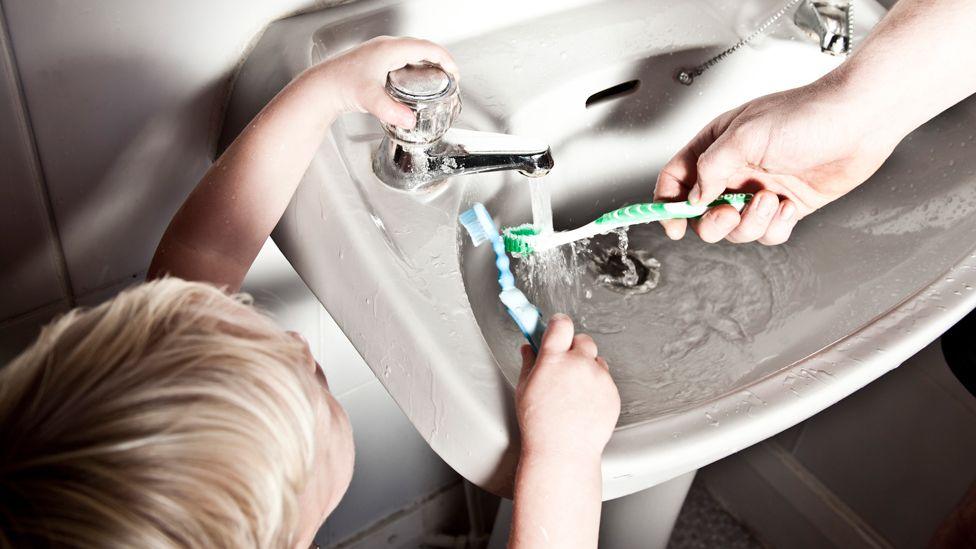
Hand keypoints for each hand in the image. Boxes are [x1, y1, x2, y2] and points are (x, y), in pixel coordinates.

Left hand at [318, 35, 458, 128]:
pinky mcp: (374, 61)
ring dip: (426, 63)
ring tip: (436, 78)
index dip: (445, 59)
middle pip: (421, 48)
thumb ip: (391, 111)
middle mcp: (386, 47)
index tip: (455, 72)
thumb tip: (410, 120)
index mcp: (390, 49)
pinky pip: (401, 59)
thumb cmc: (341, 86)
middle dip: (438, 61)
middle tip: (449, 77)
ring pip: (411, 52)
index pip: (426, 48)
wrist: (321, 87)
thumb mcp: (370, 100)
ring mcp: (379, 53)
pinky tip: (413, 82)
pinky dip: (414, 67)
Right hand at [515, 314, 620, 460]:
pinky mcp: (612, 392)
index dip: (558, 326)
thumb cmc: (540, 424)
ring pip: (597, 360)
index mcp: (554, 359)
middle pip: (583, 339)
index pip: (561, 324)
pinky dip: (597, 386)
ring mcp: (598, 378)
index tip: (555, 330)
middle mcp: (579, 364)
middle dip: (574, 348)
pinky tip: (584, 403)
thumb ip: (529, 362)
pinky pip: (606, 379)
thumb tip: (529, 347)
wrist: (563, 452)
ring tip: (574, 391)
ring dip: (587, 367)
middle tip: (564, 366)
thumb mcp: (524, 389)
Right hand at [653, 80, 901, 244]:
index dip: (668, 204)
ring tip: (772, 201)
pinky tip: (791, 205)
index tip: (673, 224)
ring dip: (752, 222)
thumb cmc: (808, 114)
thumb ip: (711, 168)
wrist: (860, 121)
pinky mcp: (786, 206)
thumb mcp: (745, 136)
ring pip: (735, 229)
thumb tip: (693, 199)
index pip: (676, 179)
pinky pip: (767, 233)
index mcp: (716, 146)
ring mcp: (759, 190)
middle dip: (714, 221)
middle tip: (729, 212)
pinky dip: (776, 227)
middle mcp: (735, 170)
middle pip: (702, 213)